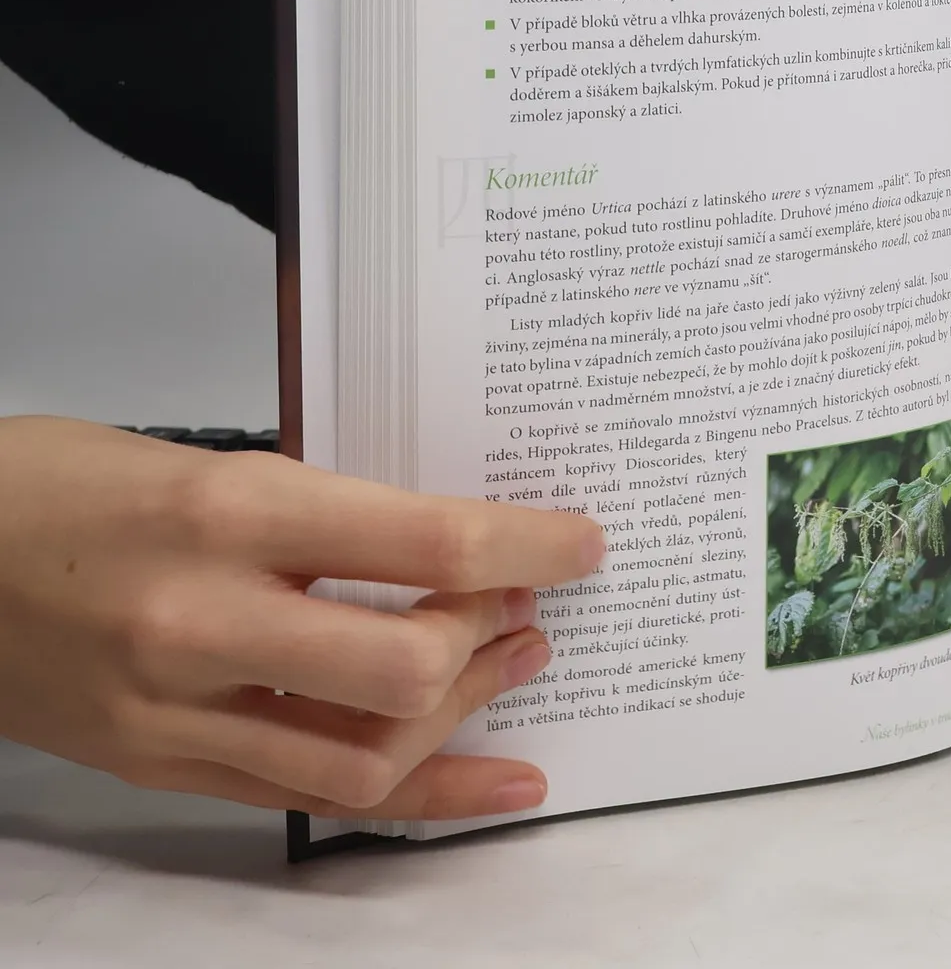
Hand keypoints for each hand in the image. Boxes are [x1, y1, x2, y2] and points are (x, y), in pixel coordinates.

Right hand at [0, 417, 602, 818]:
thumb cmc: (61, 483)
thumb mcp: (205, 458)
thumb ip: (321, 506)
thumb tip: (445, 541)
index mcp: (231, 510)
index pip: (422, 540)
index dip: (525, 546)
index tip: (581, 544)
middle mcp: (206, 619)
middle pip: (405, 667)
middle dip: (492, 638)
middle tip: (529, 605)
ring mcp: (176, 710)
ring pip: (364, 757)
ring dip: (463, 716)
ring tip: (513, 666)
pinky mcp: (158, 766)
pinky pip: (306, 800)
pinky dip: (413, 796)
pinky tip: (489, 784)